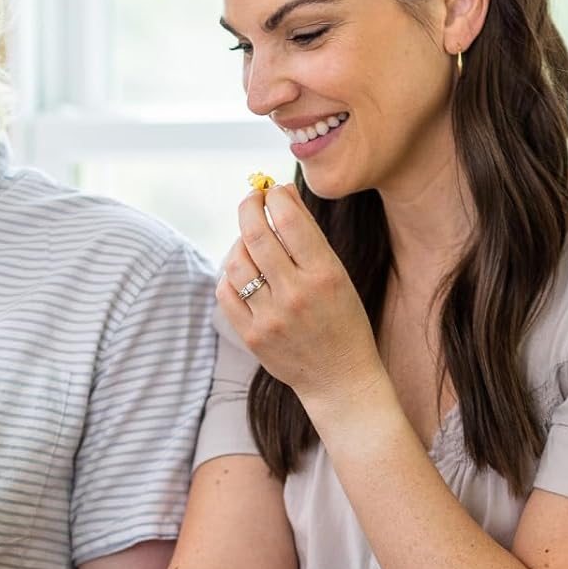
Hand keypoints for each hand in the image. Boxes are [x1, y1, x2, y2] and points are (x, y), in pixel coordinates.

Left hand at [219, 181, 384, 420]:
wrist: (339, 378)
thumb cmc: (341, 319)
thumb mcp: (337, 275)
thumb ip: (309, 237)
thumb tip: (282, 194)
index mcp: (325, 274)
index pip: (290, 220)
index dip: (275, 196)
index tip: (272, 191)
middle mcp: (296, 294)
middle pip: (256, 235)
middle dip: (249, 207)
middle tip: (251, 200)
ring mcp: (271, 317)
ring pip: (236, 262)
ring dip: (239, 243)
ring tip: (250, 241)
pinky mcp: (252, 336)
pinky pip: (226, 292)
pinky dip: (230, 275)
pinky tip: (242, 272)